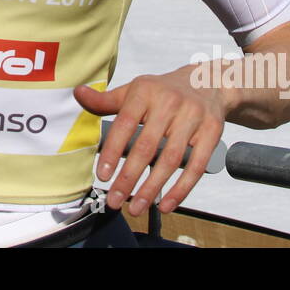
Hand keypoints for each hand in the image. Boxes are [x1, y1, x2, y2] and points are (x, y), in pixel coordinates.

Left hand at [75, 66, 226, 216]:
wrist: (208, 83)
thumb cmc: (163, 91)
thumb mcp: (134, 90)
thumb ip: (106, 100)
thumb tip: (78, 94)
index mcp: (145, 92)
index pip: (124, 124)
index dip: (113, 151)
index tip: (103, 175)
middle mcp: (169, 103)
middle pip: (146, 146)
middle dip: (129, 177)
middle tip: (115, 200)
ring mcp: (192, 117)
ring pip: (170, 159)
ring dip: (152, 188)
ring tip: (136, 207)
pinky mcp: (212, 132)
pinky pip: (195, 165)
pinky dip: (181, 189)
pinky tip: (166, 205)